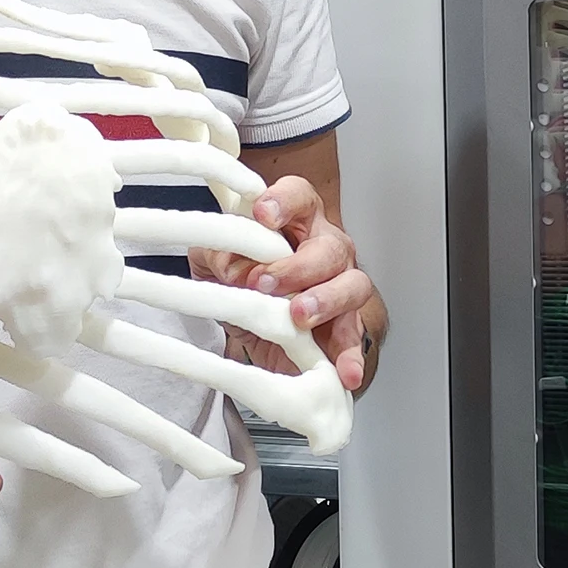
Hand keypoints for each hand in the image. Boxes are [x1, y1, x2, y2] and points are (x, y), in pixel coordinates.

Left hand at [193, 175, 379, 391]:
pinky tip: (346, 371)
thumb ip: (216, 254)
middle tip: (266, 283)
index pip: (298, 197)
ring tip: (299, 317)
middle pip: (329, 247)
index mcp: (295, 222)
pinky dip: (351, 355)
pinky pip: (355, 338)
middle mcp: (325, 248)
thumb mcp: (213, 262)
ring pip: (352, 285)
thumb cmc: (240, 280)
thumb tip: (231, 267)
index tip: (262, 214)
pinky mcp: (343, 327)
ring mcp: (340, 286)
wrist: (251, 327)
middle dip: (299, 266)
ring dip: (326, 300)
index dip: (283, 201)